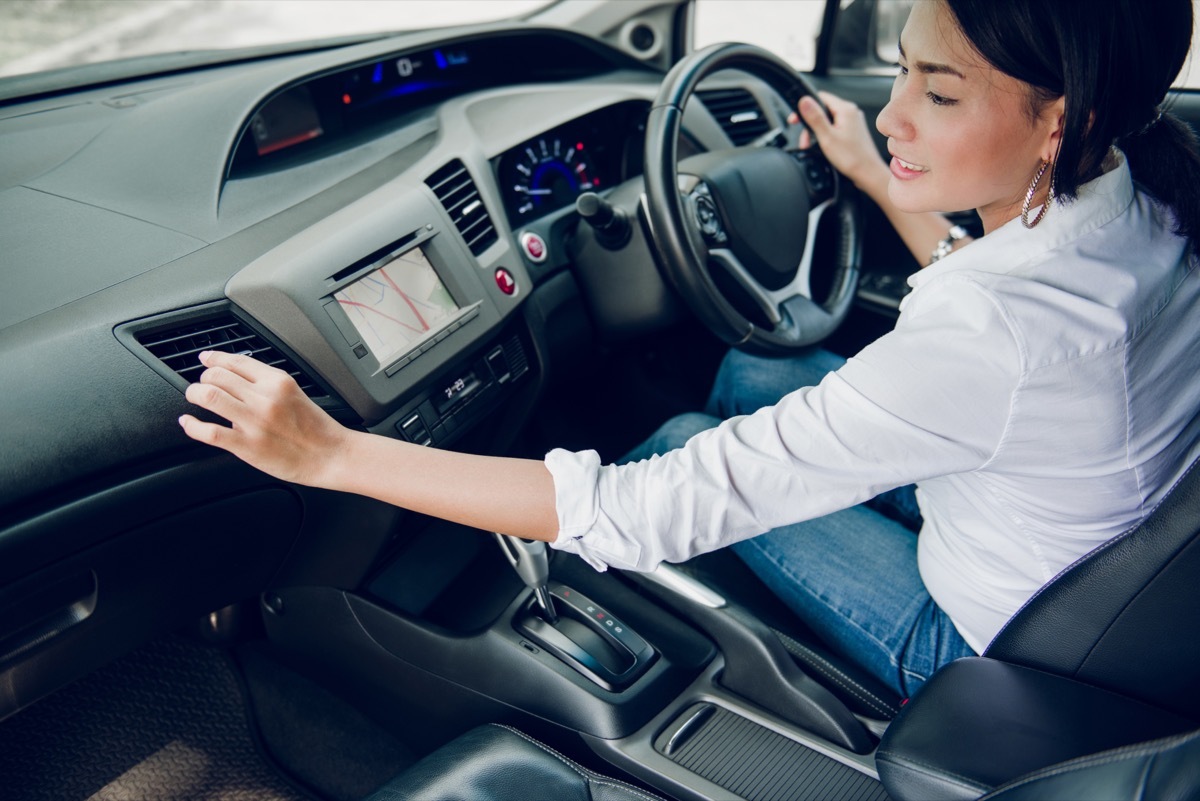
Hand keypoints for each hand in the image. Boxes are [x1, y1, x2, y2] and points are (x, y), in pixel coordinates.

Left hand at [178, 350, 349, 485]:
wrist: (331, 455)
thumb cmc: (317, 429)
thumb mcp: (295, 394)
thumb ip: (268, 385)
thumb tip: (237, 379)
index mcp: (278, 382)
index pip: (237, 361)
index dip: (215, 358)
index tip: (206, 359)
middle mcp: (264, 397)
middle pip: (218, 375)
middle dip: (204, 378)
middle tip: (202, 384)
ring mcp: (254, 421)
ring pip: (209, 396)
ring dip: (194, 394)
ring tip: (194, 398)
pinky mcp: (247, 445)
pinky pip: (209, 431)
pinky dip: (192, 425)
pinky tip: (188, 423)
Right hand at [792, 91, 887, 192]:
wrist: (868, 173)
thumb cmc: (852, 158)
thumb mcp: (827, 137)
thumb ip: (815, 117)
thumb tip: (804, 100)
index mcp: (846, 109)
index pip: (820, 98)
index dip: (805, 107)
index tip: (795, 119)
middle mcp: (851, 113)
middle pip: (822, 110)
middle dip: (809, 125)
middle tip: (804, 140)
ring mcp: (852, 122)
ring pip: (827, 121)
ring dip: (816, 132)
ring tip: (812, 146)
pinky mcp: (852, 131)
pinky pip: (834, 128)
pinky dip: (825, 136)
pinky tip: (822, 147)